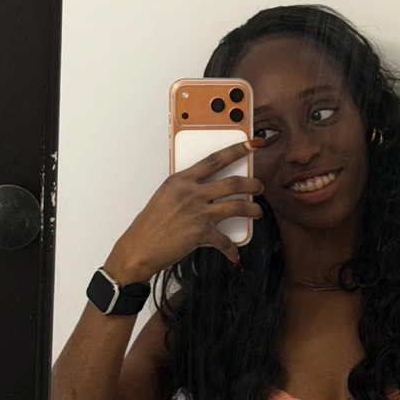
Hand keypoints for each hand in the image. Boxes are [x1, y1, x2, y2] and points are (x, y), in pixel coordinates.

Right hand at [106, 137, 265, 280]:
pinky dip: (232, 250)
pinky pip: (225, 241)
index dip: (236, 150)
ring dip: (253, 210)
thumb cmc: (150, 224)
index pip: (215, 159)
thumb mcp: (166, 196)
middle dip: (253, 184)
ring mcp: (198, 213)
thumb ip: (187, 189)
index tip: (252, 145)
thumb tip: (206, 190)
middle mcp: (192, 193)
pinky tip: (235, 255)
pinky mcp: (201, 233)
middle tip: (259, 186)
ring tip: (257, 212)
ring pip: (237, 206)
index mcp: (181, 180)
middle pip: (233, 183)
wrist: (139, 248)